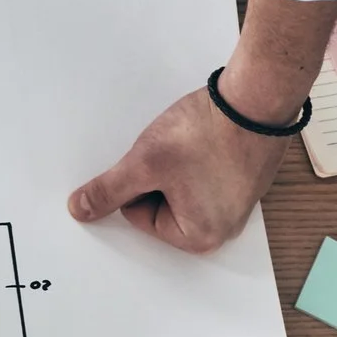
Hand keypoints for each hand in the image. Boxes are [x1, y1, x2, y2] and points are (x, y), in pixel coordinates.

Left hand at [66, 85, 290, 251]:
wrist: (256, 99)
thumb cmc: (206, 134)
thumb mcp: (144, 164)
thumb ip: (108, 191)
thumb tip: (80, 211)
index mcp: (200, 237)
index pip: (137, 214)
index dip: (138, 182)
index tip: (157, 164)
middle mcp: (222, 229)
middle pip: (158, 204)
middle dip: (155, 176)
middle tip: (172, 154)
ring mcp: (235, 204)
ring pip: (177, 186)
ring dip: (172, 166)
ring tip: (188, 146)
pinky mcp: (240, 180)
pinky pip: (201, 175)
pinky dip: (194, 158)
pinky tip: (202, 142)